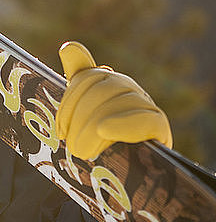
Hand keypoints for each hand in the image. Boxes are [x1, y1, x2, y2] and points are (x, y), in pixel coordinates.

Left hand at [56, 42, 172, 159]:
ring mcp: (145, 104)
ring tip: (81, 150)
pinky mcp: (159, 125)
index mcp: (106, 81)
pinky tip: (104, 131)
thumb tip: (68, 47)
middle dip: (77, 117)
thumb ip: (76, 80)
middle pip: (99, 89)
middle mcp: (126, 87)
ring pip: (116, 103)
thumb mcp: (80, 115)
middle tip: (68, 143)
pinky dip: (121, 124)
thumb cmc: (97, 143)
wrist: (125, 174)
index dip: (69, 100)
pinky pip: (143, 119)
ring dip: (92, 128)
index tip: (61, 129)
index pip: (86, 77)